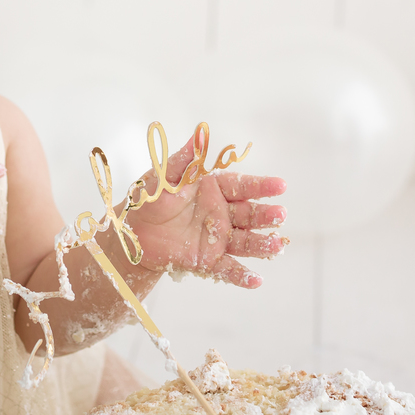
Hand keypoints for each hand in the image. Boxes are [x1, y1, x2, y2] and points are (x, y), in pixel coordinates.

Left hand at [123, 133, 286, 287]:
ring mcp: (218, 238)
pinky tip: (256, 280)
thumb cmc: (151, 199)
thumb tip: (199, 133)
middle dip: (266, 215)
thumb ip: (185, 160)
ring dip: (261, 244)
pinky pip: (228, 268)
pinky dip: (242, 275)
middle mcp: (222, 213)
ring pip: (245, 241)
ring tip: (276, 245)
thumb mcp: (165, 177)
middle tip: (280, 214)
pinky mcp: (209, 260)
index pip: (242, 186)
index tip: (280, 185)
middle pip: (249, 214)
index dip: (261, 186)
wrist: (134, 233)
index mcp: (214, 189)